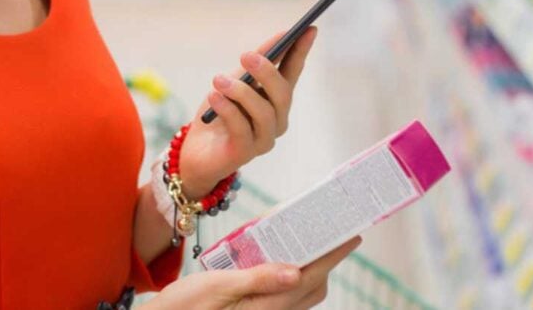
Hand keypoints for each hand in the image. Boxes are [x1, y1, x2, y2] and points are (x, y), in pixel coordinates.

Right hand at [142, 237, 360, 309]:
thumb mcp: (216, 287)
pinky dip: (287, 276)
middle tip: (328, 230)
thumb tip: (294, 271)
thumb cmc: (182, 307)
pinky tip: (274, 259)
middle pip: (311, 287)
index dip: (333, 255)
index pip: (310, 277)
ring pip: (299, 294)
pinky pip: (281, 296)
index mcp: (265, 308)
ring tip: (304, 239)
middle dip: (324, 259)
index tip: (351, 234)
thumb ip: (257, 279)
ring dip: (307, 268)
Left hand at [179, 27, 316, 194]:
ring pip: (264, 112)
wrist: (195, 150)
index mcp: (275, 100)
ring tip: (218, 80)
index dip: (301, 51)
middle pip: (282, 94)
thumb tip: (280, 36)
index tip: (308, 28)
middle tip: (246, 56)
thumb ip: (254, 63)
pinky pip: (241, 128)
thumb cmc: (217, 112)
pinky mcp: (245, 153)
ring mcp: (263, 139)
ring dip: (241, 92)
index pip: (293, 72)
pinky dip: (227, 109)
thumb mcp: (233, 80)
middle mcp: (276, 120)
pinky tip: (214, 97)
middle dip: (267, 72)